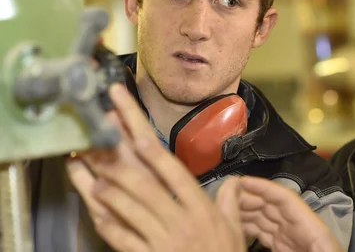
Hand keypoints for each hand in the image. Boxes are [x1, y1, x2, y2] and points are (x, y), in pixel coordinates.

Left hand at [66, 84, 244, 251]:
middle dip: (122, 170)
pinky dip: (111, 228)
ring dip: (111, 196)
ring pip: (132, 213)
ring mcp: (163, 243)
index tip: (139, 138)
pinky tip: (100, 216)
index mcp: (202, 210)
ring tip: (95, 182)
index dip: (156, 156)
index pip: (177, 176)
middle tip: (102, 155)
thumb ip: (231, 202)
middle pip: (148, 190)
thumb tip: (235, 181)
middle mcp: (182, 223)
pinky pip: (125, 241)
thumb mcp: (234, 229)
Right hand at [218, 176, 343, 251]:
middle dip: (250, 199)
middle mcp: (304, 231)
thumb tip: (263, 232)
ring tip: (225, 211)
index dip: (263, 188)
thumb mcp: (317, 249)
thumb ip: (281, 239)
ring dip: (248, 214)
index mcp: (314, 231)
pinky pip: (269, 235)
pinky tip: (238, 229)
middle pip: (274, 207)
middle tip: (223, 196)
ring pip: (269, 221)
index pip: (286, 200)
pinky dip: (253, 230)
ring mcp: (295, 242)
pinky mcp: (289, 250)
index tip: (240, 182)